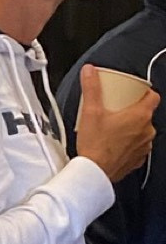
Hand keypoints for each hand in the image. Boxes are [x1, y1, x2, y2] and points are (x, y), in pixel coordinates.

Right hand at [75, 64, 155, 184]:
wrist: (94, 172)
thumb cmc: (95, 145)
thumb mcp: (91, 111)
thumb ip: (91, 88)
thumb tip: (90, 71)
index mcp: (140, 116)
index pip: (153, 97)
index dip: (145, 92)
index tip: (133, 93)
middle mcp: (147, 131)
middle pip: (146, 114)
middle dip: (133, 110)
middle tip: (117, 109)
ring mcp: (144, 146)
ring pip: (143, 131)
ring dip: (132, 128)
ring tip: (114, 127)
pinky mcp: (138, 159)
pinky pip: (137, 146)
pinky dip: (129, 143)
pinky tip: (115, 143)